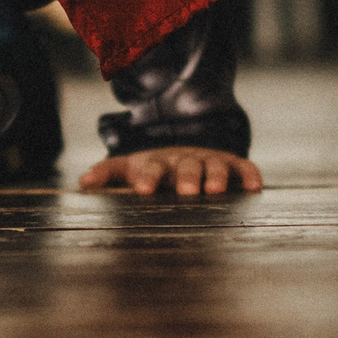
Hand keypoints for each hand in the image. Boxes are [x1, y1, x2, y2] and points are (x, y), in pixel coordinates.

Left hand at [78, 145, 262, 197]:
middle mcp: (185, 160)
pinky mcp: (231, 163)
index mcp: (159, 163)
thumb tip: (83, 182)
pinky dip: (249, 175)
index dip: (148, 177)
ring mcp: (209, 160)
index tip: (143, 189)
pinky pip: (243, 167)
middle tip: (188, 191)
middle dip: (188, 177)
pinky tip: (255, 187)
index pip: (152, 168)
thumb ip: (108, 173)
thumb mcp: (131, 167)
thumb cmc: (155, 167)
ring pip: (214, 166)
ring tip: (217, 189)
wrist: (187, 146)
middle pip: (187, 167)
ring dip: (217, 176)